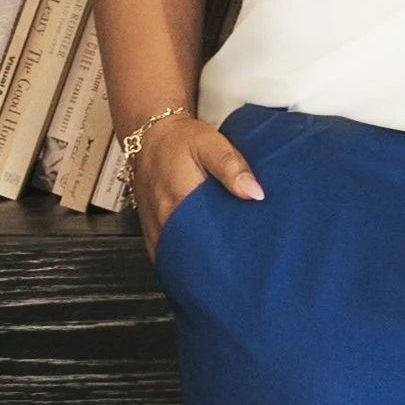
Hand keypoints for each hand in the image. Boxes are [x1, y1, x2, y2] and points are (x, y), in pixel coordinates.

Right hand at [135, 118, 265, 257]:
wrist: (149, 137)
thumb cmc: (179, 140)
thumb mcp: (210, 144)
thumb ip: (232, 167)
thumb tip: (254, 192)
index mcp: (180, 200)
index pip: (208, 240)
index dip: (229, 252)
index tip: (248, 254)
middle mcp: (164, 219)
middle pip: (195, 255)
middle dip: (218, 262)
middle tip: (241, 263)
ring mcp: (156, 228)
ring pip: (179, 259)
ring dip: (200, 264)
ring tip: (223, 267)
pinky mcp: (152, 232)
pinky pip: (167, 257)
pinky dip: (183, 262)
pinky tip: (200, 263)